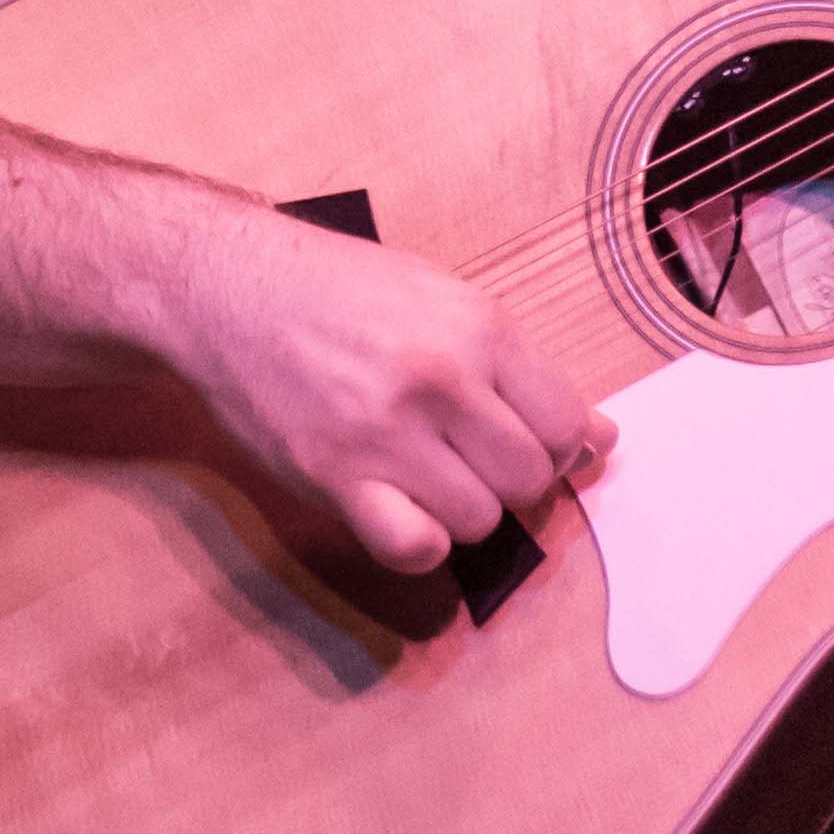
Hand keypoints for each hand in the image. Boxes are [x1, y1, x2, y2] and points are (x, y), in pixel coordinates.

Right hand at [178, 206, 610, 574]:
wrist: (231, 287)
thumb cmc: (341, 290)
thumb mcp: (445, 300)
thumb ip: (522, 370)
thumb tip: (602, 438)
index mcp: (480, 329)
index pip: (567, 424)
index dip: (557, 447)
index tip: (525, 443)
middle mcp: (443, 380)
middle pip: (529, 479)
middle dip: (510, 482)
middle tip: (469, 459)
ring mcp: (388, 432)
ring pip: (478, 519)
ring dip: (459, 510)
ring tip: (423, 474)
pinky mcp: (335, 475)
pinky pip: (413, 547)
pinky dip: (417, 543)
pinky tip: (398, 511)